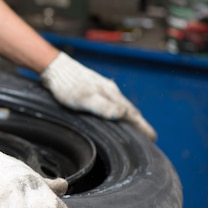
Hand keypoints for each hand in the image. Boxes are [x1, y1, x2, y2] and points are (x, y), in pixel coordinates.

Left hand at [41, 52, 156, 140]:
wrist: (55, 68)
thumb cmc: (67, 85)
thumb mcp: (85, 98)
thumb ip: (104, 107)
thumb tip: (123, 115)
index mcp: (111, 94)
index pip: (132, 114)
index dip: (143, 127)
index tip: (153, 138)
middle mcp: (110, 92)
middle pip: (130, 111)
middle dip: (140, 124)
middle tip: (148, 137)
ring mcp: (102, 90)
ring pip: (121, 106)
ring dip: (130, 118)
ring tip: (135, 130)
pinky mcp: (94, 90)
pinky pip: (112, 104)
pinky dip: (118, 113)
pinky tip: (113, 116)